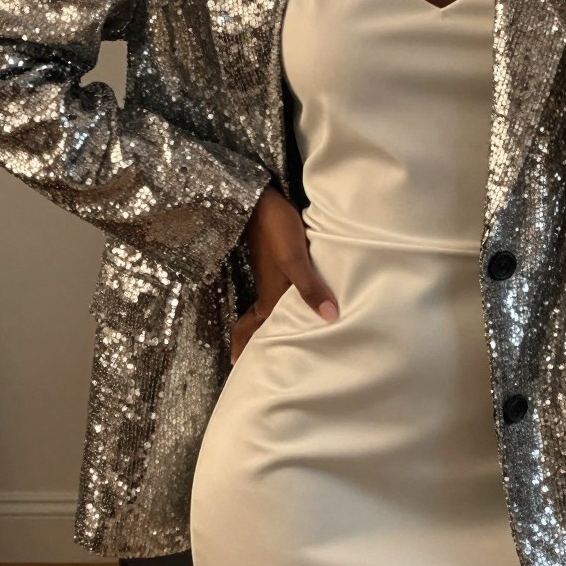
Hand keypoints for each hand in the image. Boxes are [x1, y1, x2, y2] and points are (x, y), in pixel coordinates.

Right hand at [228, 185, 339, 364]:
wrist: (262, 197)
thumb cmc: (276, 227)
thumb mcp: (295, 258)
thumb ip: (310, 287)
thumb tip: (329, 317)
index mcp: (269, 295)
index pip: (252, 328)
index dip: (244, 347)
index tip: (237, 367)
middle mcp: (267, 289)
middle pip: (256, 322)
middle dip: (252, 342)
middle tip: (255, 361)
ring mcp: (271, 275)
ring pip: (266, 308)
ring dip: (266, 325)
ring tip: (274, 340)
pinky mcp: (278, 263)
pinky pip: (276, 294)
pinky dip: (279, 307)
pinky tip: (292, 305)